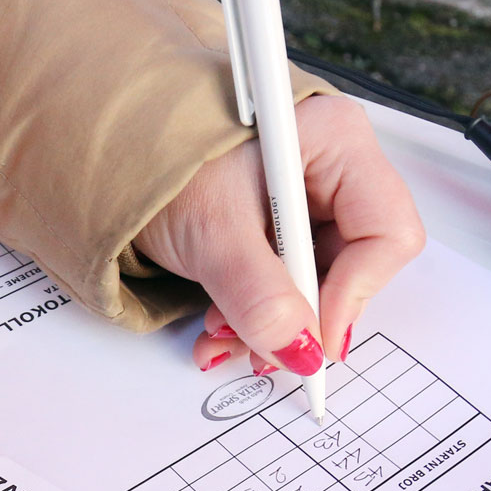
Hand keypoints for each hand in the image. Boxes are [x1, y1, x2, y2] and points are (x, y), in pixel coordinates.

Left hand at [134, 93, 425, 375]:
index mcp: (336, 142)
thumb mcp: (211, 231)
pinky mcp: (274, 230)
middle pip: (353, 266)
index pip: (387, 232)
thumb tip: (298, 349)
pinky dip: (253, 316)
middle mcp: (329, 168)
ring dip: (270, 325)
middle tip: (260, 345)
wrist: (103, 155)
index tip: (313, 336)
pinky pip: (284, 286)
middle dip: (301, 315)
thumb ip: (258, 294)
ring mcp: (302, 202)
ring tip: (220, 334)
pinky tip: (218, 327)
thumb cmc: (158, 161)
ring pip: (315, 285)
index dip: (355, 292)